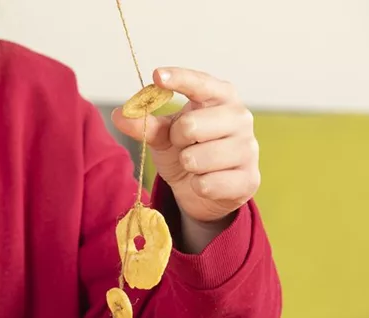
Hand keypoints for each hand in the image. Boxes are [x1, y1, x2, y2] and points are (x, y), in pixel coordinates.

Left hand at [112, 67, 260, 225]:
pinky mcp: (248, 179)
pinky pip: (206, 183)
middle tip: (184, 144)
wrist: (207, 190)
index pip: (201, 83)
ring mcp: (248, 148)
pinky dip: (197, 185)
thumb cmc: (188, 151)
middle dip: (177, 139)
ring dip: (187, 164)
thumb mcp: (164, 135)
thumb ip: (145, 124)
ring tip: (196, 164)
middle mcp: (240, 117)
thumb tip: (120, 114)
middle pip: (190, 125)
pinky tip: (206, 182)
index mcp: (221, 97)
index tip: (157, 75)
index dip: (179, 79)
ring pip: (196, 158)